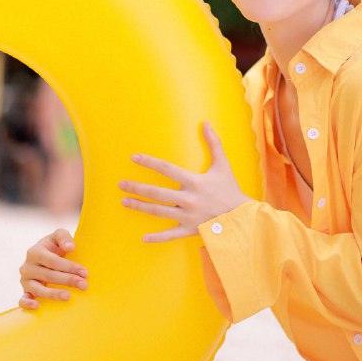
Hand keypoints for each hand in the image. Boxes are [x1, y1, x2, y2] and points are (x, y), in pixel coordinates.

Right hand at [18, 228, 87, 309]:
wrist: (44, 255)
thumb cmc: (54, 246)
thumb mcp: (58, 236)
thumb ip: (64, 237)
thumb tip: (70, 247)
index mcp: (35, 252)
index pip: (54, 261)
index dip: (70, 267)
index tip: (84, 273)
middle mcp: (27, 266)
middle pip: (49, 275)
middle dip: (68, 280)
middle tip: (83, 285)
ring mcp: (25, 280)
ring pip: (38, 289)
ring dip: (53, 294)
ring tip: (68, 296)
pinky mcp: (25, 291)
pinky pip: (23, 300)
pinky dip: (28, 303)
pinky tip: (37, 306)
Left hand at [118, 121, 249, 242]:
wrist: (241, 217)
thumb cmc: (230, 189)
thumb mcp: (223, 165)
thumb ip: (214, 143)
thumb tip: (206, 123)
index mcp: (194, 182)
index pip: (166, 169)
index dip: (149, 162)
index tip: (134, 158)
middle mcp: (188, 199)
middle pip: (156, 192)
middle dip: (137, 187)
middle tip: (120, 184)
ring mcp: (187, 216)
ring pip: (158, 211)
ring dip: (139, 206)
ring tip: (124, 201)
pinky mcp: (189, 230)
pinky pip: (170, 235)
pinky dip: (157, 237)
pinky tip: (144, 238)